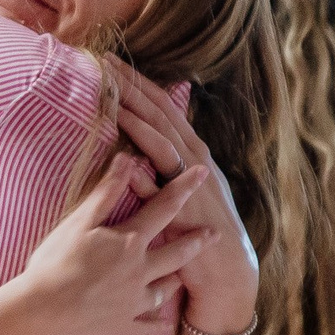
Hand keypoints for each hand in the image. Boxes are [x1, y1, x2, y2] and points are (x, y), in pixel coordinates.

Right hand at [14, 156, 214, 334]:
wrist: (41, 315)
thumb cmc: (54, 265)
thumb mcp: (78, 223)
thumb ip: (106, 192)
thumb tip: (128, 159)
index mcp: (129, 243)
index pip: (163, 208)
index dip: (184, 189)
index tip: (203, 174)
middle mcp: (139, 272)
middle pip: (176, 254)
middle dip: (196, 242)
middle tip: (214, 235)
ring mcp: (134, 304)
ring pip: (163, 292)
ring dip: (173, 283)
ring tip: (181, 279)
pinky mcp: (123, 328)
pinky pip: (146, 328)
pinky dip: (155, 326)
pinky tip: (162, 327)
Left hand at [113, 70, 258, 334]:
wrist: (227, 272)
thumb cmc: (201, 231)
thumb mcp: (185, 189)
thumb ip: (164, 164)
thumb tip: (139, 141)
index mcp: (193, 153)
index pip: (163, 109)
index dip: (140, 85)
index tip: (114, 64)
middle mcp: (195, 160)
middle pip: (162, 114)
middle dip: (135, 87)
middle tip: (108, 62)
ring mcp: (193, 183)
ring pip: (163, 141)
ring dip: (139, 117)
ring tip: (114, 96)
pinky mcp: (188, 210)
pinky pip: (163, 186)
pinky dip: (147, 169)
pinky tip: (127, 156)